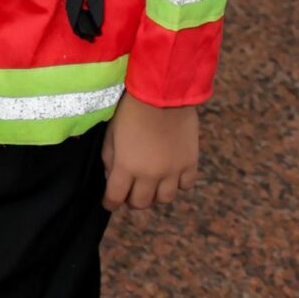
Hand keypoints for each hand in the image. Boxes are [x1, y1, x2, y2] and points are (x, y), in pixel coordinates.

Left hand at [101, 93, 199, 211]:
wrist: (162, 94)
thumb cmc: (131, 110)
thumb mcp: (111, 133)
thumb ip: (109, 158)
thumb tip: (111, 176)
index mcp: (126, 166)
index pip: (115, 197)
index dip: (109, 203)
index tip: (108, 202)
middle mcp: (150, 174)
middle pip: (140, 203)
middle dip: (132, 200)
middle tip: (130, 191)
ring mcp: (172, 171)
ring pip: (164, 199)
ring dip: (155, 195)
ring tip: (152, 184)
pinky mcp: (189, 163)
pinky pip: (185, 186)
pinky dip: (178, 184)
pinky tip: (172, 174)